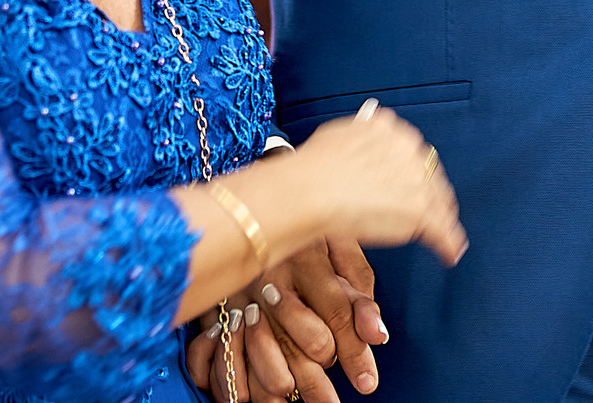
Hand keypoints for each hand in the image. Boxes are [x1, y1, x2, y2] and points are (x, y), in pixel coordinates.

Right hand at [183, 238, 383, 401]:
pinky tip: (253, 395)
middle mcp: (272, 278)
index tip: (367, 384)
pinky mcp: (213, 307)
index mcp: (307, 259)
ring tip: (293, 399)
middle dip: (317, 381)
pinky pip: (222, 354)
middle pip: (299, 341)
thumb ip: (358, 286)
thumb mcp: (337, 243)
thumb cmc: (302, 232)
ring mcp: (239, 295)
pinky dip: (234, 380)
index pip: (337, 312)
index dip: (355, 352)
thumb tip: (379, 334)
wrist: (243, 209)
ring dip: (279, 383)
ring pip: (261, 352)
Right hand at [298, 102, 464, 265]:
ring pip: (440, 204)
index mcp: (394, 131)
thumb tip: (367, 140)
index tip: (411, 183)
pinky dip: (447, 245)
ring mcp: (418, 183)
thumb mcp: (343, 133)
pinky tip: (448, 253)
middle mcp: (411, 153)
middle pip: (432, 178)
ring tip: (444, 235)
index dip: (415, 173)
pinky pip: (442, 232)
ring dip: (442, 219)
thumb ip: (364, 136)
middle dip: (430, 195)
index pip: (415, 155)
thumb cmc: (316, 166)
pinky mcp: (420, 212)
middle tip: (427, 211)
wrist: (313, 188)